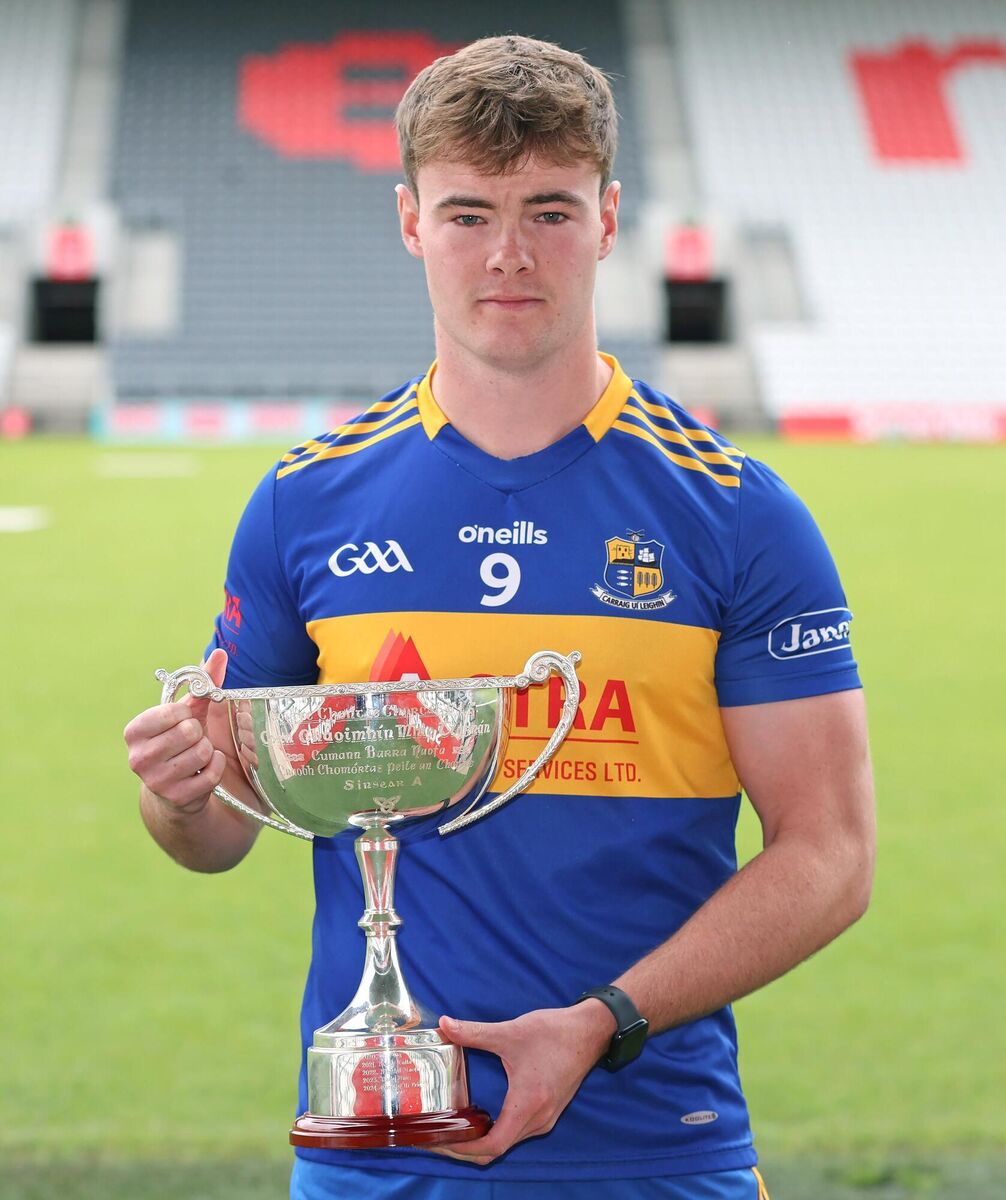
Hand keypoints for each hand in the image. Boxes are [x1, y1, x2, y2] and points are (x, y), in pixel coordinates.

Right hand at [124, 648, 229, 814]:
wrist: (176, 788)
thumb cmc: (181, 741)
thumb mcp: (188, 712)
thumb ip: (203, 683)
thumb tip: (221, 654)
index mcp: (134, 731)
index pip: (174, 712)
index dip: (187, 714)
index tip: (182, 722)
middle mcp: (138, 758)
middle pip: (189, 732)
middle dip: (198, 734)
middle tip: (190, 742)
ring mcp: (155, 781)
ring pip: (201, 752)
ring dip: (207, 751)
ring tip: (196, 755)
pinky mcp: (177, 798)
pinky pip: (212, 772)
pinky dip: (216, 767)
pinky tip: (204, 769)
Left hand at [432, 1000, 615, 1163]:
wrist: (590, 1031)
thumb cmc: (553, 1033)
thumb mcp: (510, 1032)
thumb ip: (474, 1032)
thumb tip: (444, 1025)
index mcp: (528, 1104)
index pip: (493, 1145)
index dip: (464, 1148)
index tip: (440, 1141)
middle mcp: (538, 1119)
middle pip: (498, 1148)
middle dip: (466, 1148)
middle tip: (439, 1136)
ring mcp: (546, 1118)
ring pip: (509, 1142)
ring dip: (481, 1141)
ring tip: (454, 1128)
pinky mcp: (549, 1112)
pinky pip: (518, 1132)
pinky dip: (497, 1132)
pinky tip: (481, 1117)